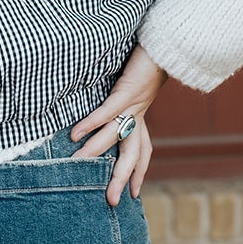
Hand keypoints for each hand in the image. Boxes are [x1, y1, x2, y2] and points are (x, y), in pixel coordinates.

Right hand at [68, 42, 167, 205]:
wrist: (167, 42)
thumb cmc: (149, 58)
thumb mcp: (135, 82)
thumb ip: (123, 97)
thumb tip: (111, 104)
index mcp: (142, 114)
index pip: (142, 150)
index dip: (139, 172)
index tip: (134, 193)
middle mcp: (139, 114)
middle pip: (131, 154)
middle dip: (120, 178)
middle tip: (110, 201)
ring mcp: (134, 104)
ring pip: (113, 135)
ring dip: (95, 151)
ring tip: (77, 164)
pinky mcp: (127, 91)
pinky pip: (107, 112)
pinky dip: (91, 124)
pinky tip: (75, 134)